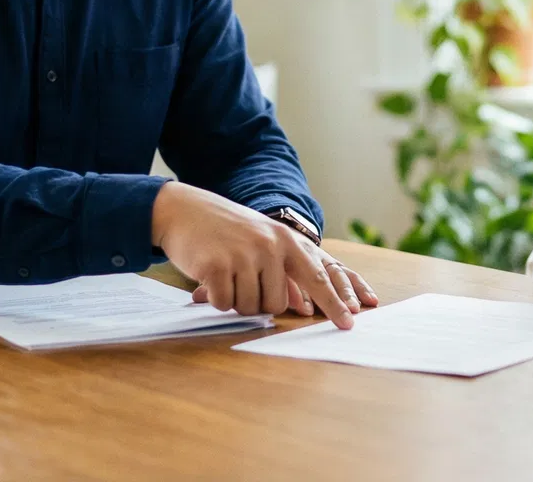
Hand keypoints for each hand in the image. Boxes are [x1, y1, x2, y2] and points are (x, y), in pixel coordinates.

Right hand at [151, 182, 373, 328]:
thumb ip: (285, 266)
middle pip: (276, 305)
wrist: (184, 210)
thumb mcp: (263, 238)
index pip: (317, 277)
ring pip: (249, 308)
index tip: (348, 324)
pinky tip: (209, 274)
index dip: (333, 303)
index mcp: (286, 240)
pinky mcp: (216, 266)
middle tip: (241, 278)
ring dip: (234, 298)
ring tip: (225, 272)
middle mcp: (269, 246)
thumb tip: (304, 304)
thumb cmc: (227, 230)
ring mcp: (243, 256)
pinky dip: (215, 297)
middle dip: (257, 301)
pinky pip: (224, 304)